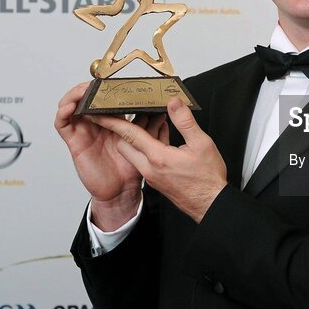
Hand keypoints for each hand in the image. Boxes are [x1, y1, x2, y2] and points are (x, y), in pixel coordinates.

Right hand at [54, 82, 165, 227]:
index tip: (115, 78)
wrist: (121, 191)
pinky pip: (62, 124)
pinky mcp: (74, 141)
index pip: (106, 97)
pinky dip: (63, 113)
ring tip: (82, 90)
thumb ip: (151, 126)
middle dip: (90, 87)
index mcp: (113, 121)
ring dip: (74, 95)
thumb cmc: (131, 168)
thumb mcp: (144, 143)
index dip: (107, 86)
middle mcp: (97, 123)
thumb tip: (163, 108)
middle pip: (87, 98)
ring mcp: (84, 131)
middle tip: (97, 82)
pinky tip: (70, 107)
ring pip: (71, 105)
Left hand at [85, 96, 227, 222]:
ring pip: (135, 152)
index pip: (129, 135)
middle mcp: (149, 168)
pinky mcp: (156, 180)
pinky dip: (148, 145)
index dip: (112, 121)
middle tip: (127, 113)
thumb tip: (173, 103)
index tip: (98, 113)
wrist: (211, 204)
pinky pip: (145, 158)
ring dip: (139, 136)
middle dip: (124, 128)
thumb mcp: (201, 144)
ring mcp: (152, 175)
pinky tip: (161, 134)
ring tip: (151, 119)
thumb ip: (185, 121)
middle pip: (125, 144)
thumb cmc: (207, 178)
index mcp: (158, 158)